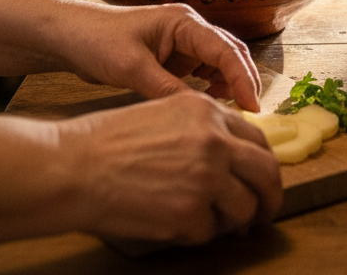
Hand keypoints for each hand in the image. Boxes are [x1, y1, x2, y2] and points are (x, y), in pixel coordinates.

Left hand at [57, 0, 261, 110]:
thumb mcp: (132, 68)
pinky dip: (212, 87)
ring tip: (234, 112)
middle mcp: (190, 28)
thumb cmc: (97, 42)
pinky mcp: (174, 56)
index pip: (225, 49)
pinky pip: (203, 72)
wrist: (69, 36)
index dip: (242, 77)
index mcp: (184, 22)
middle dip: (244, 80)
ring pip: (220, 63)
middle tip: (252, 112)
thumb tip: (198, 114)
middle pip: (230, 53)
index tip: (252, 106)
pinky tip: (210, 105)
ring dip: (230, 84)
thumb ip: (166, 89)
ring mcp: (183, 42)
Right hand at [58, 92, 282, 243]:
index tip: (262, 180)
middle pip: (267, 172)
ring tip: (223, 226)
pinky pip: (209, 232)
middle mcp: (215, 141)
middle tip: (264, 212)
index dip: (264, 164)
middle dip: (271, 197)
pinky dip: (197, 234)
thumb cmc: (109, 141)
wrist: (75, 167)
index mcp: (209, 112)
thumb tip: (233, 154)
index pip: (258, 139)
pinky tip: (178, 226)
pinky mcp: (189, 213)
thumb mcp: (166, 113)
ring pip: (245, 208)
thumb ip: (203, 128)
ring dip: (237, 221)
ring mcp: (205, 177)